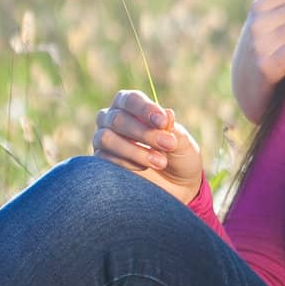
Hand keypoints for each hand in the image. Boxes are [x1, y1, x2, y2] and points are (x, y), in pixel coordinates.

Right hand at [90, 90, 204, 204]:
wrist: (176, 186)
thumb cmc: (179, 156)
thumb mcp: (183, 142)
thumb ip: (173, 128)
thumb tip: (167, 113)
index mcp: (132, 106)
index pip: (131, 99)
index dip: (145, 109)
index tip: (162, 122)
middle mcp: (113, 119)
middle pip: (118, 119)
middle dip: (145, 133)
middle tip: (168, 145)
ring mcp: (104, 140)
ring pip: (106, 138)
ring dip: (135, 150)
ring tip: (160, 162)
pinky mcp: (101, 161)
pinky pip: (105, 158)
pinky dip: (127, 163)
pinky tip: (145, 168)